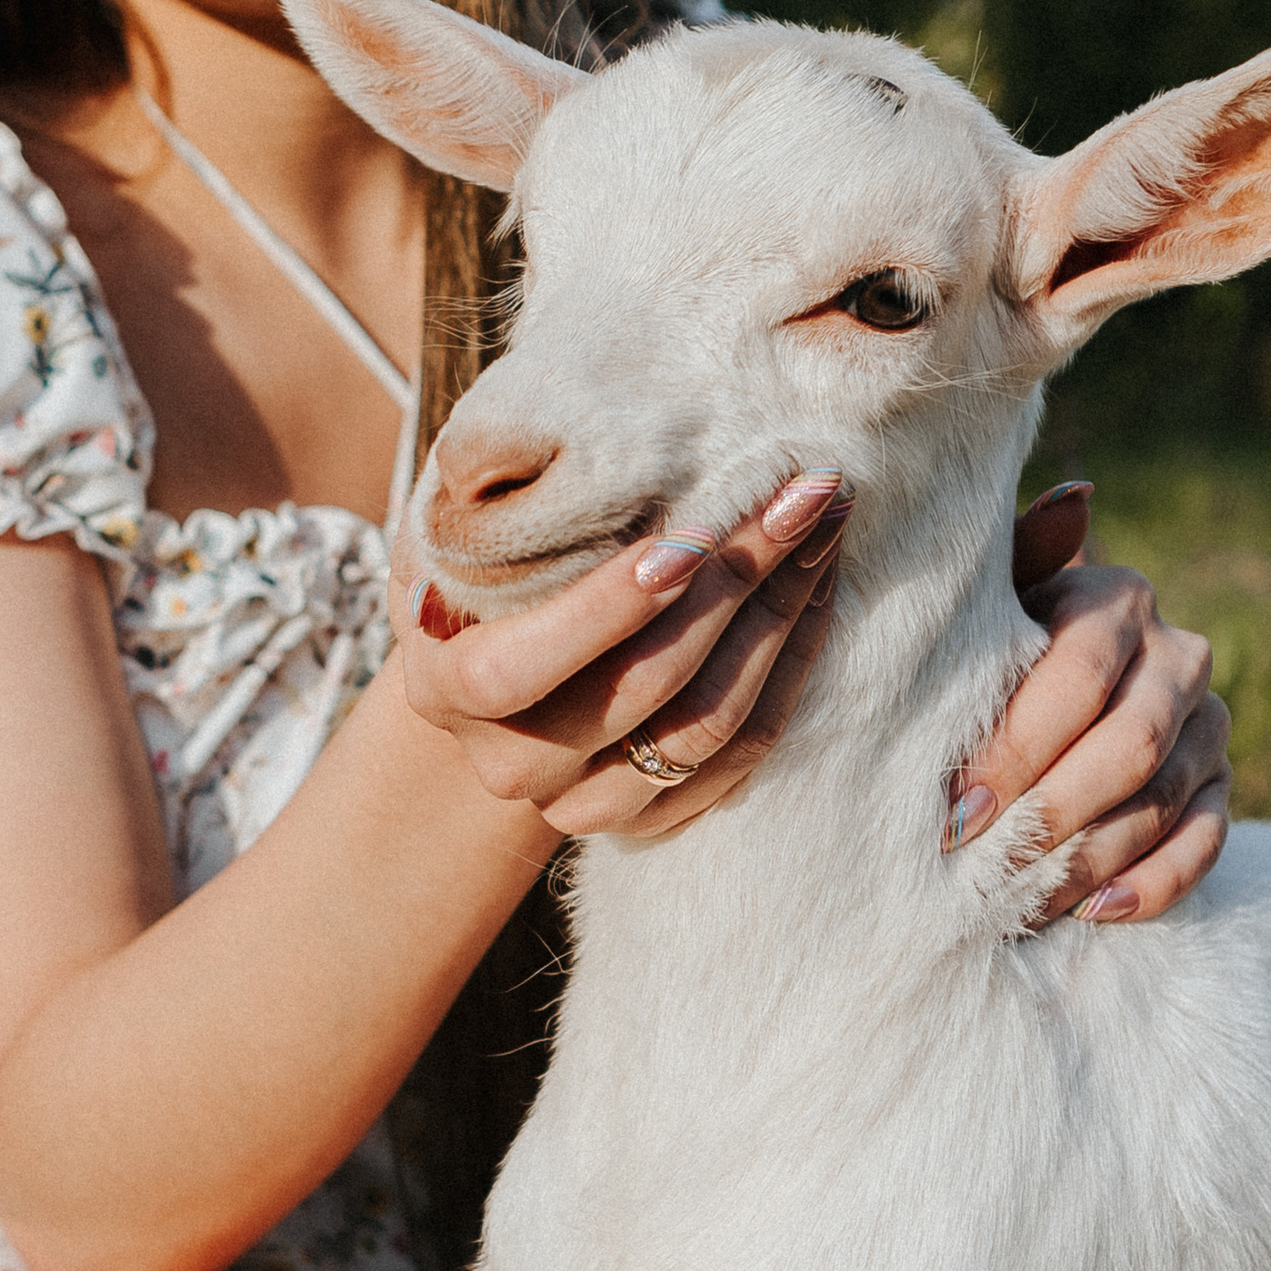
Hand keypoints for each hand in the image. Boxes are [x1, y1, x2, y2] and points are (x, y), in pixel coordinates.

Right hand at [395, 471, 852, 837]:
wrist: (495, 662)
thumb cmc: (482, 568)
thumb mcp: (459, 527)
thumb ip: (485, 502)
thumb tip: (517, 455)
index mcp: (449, 689)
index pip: (521, 667)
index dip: (606, 609)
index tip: (691, 535)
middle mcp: (516, 763)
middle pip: (645, 689)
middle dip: (732, 582)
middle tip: (797, 493)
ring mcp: (588, 801)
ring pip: (709, 724)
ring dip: (780, 616)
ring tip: (822, 524)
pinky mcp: (656, 816)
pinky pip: (745, 752)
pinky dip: (791, 663)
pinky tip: (818, 583)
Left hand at [945, 481, 1230, 923]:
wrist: (1042, 698)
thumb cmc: (990, 649)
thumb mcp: (989, 603)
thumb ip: (1017, 560)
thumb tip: (1078, 498)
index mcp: (1118, 598)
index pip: (1082, 673)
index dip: (1019, 747)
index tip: (954, 813)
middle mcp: (1177, 655)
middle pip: (1130, 744)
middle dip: (1049, 813)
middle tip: (978, 869)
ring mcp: (1208, 724)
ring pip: (1161, 800)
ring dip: (1085, 859)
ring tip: (1013, 904)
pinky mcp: (1221, 786)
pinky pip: (1206, 843)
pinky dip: (1151, 883)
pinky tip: (1093, 912)